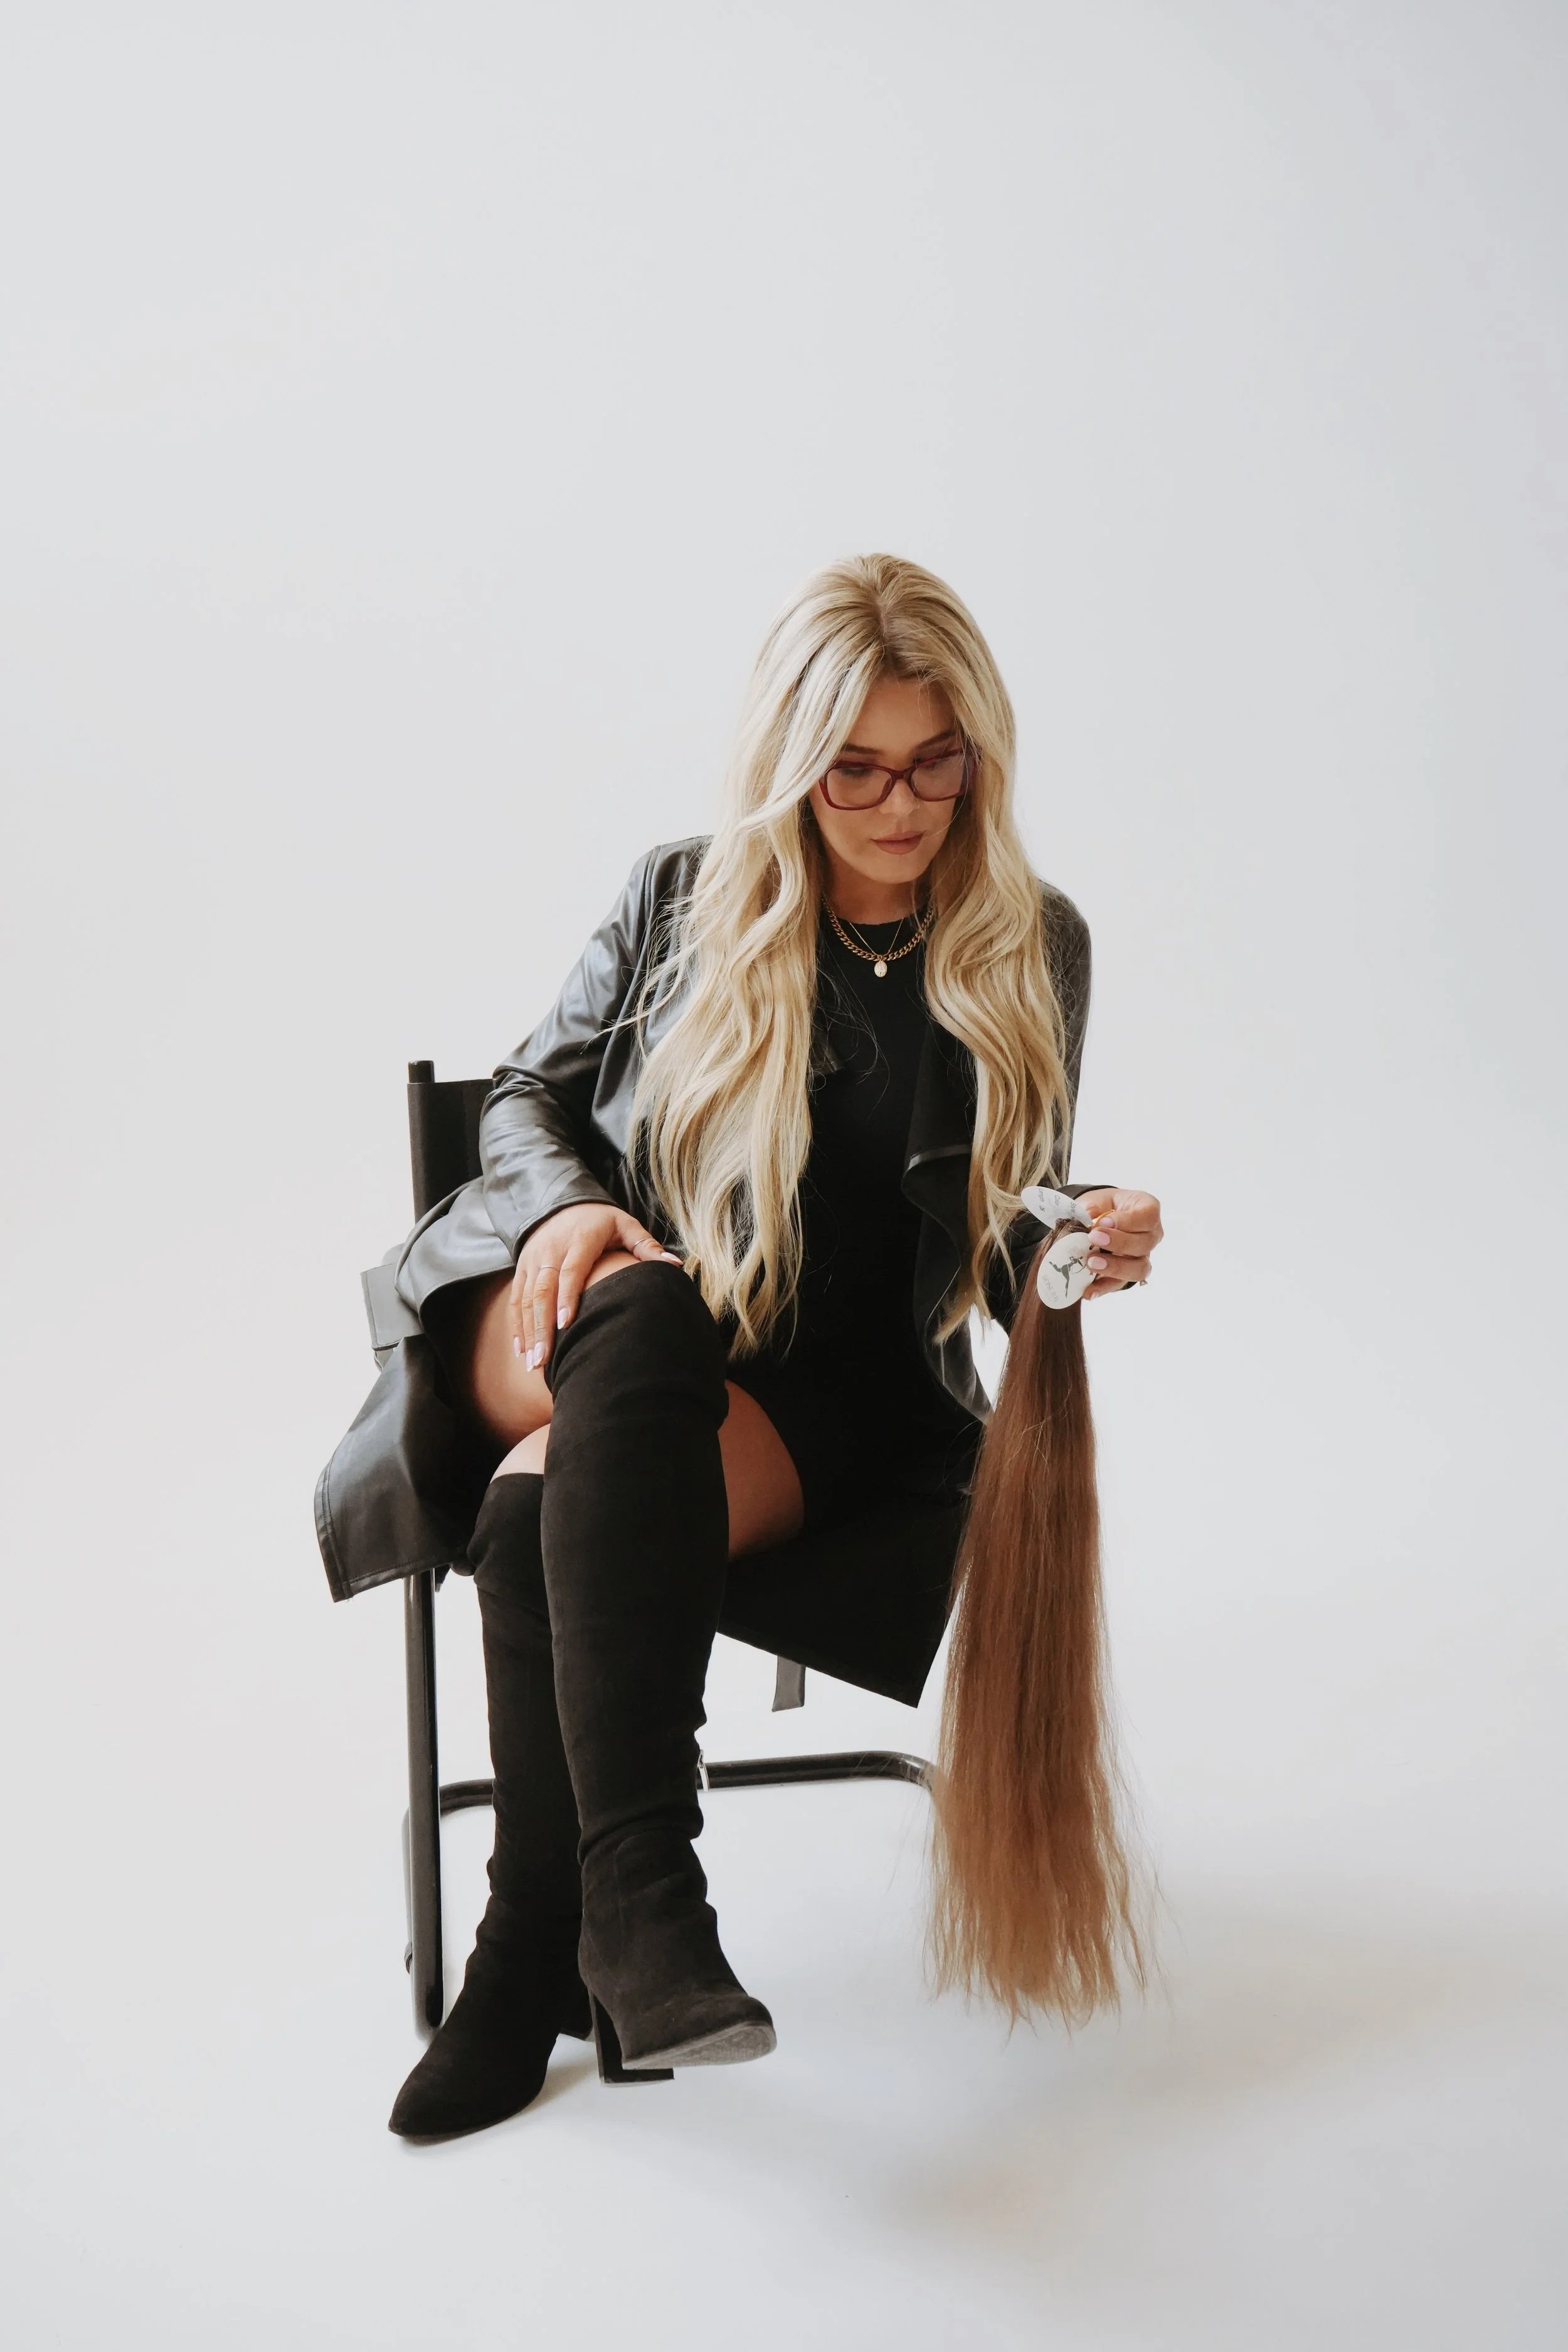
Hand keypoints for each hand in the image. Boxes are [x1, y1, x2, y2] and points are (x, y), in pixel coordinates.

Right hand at [511, 1204, 682, 1372]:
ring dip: (529, 1331)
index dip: (567, 1296)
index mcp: (580, 1239)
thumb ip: (647, 1246)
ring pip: (527, 1298)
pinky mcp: (523, 1269)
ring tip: (533, 1362)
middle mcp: (552, 1249)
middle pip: (544, 1290)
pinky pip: (517, 1299)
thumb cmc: (601, 1221)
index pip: (571, 1270)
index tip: (566, 1324)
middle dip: (542, 1326)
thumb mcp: (625, 1226)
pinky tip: (522, 1350)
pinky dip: (518, 1325)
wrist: (561, 1204)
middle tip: (543, 1359)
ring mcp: (533, 1260)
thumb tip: (674, 1266)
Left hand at [1071, 1188, 1162, 1299]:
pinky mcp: (1128, 1274)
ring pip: (1139, 1268)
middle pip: (1144, 1243)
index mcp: (1148, 1210)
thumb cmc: (1105, 1206)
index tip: (1103, 1222)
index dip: (1127, 1221)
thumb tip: (1088, 1213)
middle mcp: (1151, 1235)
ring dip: (1115, 1267)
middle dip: (1118, 1243)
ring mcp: (1143, 1257)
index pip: (1148, 1216)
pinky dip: (1103, 1288)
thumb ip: (1094, 1204)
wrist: (1100, 1221)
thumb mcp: (1100, 1198)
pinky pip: (1120, 1284)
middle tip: (1093, 1239)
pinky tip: (1088, 1291)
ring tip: (1091, 1263)